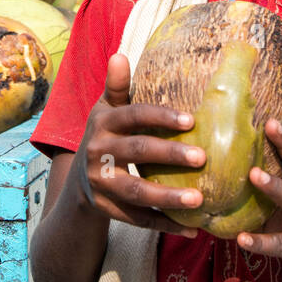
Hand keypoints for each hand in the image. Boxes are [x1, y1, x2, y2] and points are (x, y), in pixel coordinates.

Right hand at [67, 53, 205, 236]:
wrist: (78, 183)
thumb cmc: (105, 137)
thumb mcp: (106, 111)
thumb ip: (117, 87)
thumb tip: (120, 55)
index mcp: (103, 123)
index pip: (134, 116)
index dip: (162, 118)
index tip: (192, 120)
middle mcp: (97, 153)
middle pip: (137, 152)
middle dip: (170, 155)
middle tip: (203, 157)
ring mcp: (100, 184)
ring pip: (136, 192)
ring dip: (168, 197)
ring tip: (200, 199)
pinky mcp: (106, 210)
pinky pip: (138, 220)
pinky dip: (165, 225)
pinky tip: (192, 227)